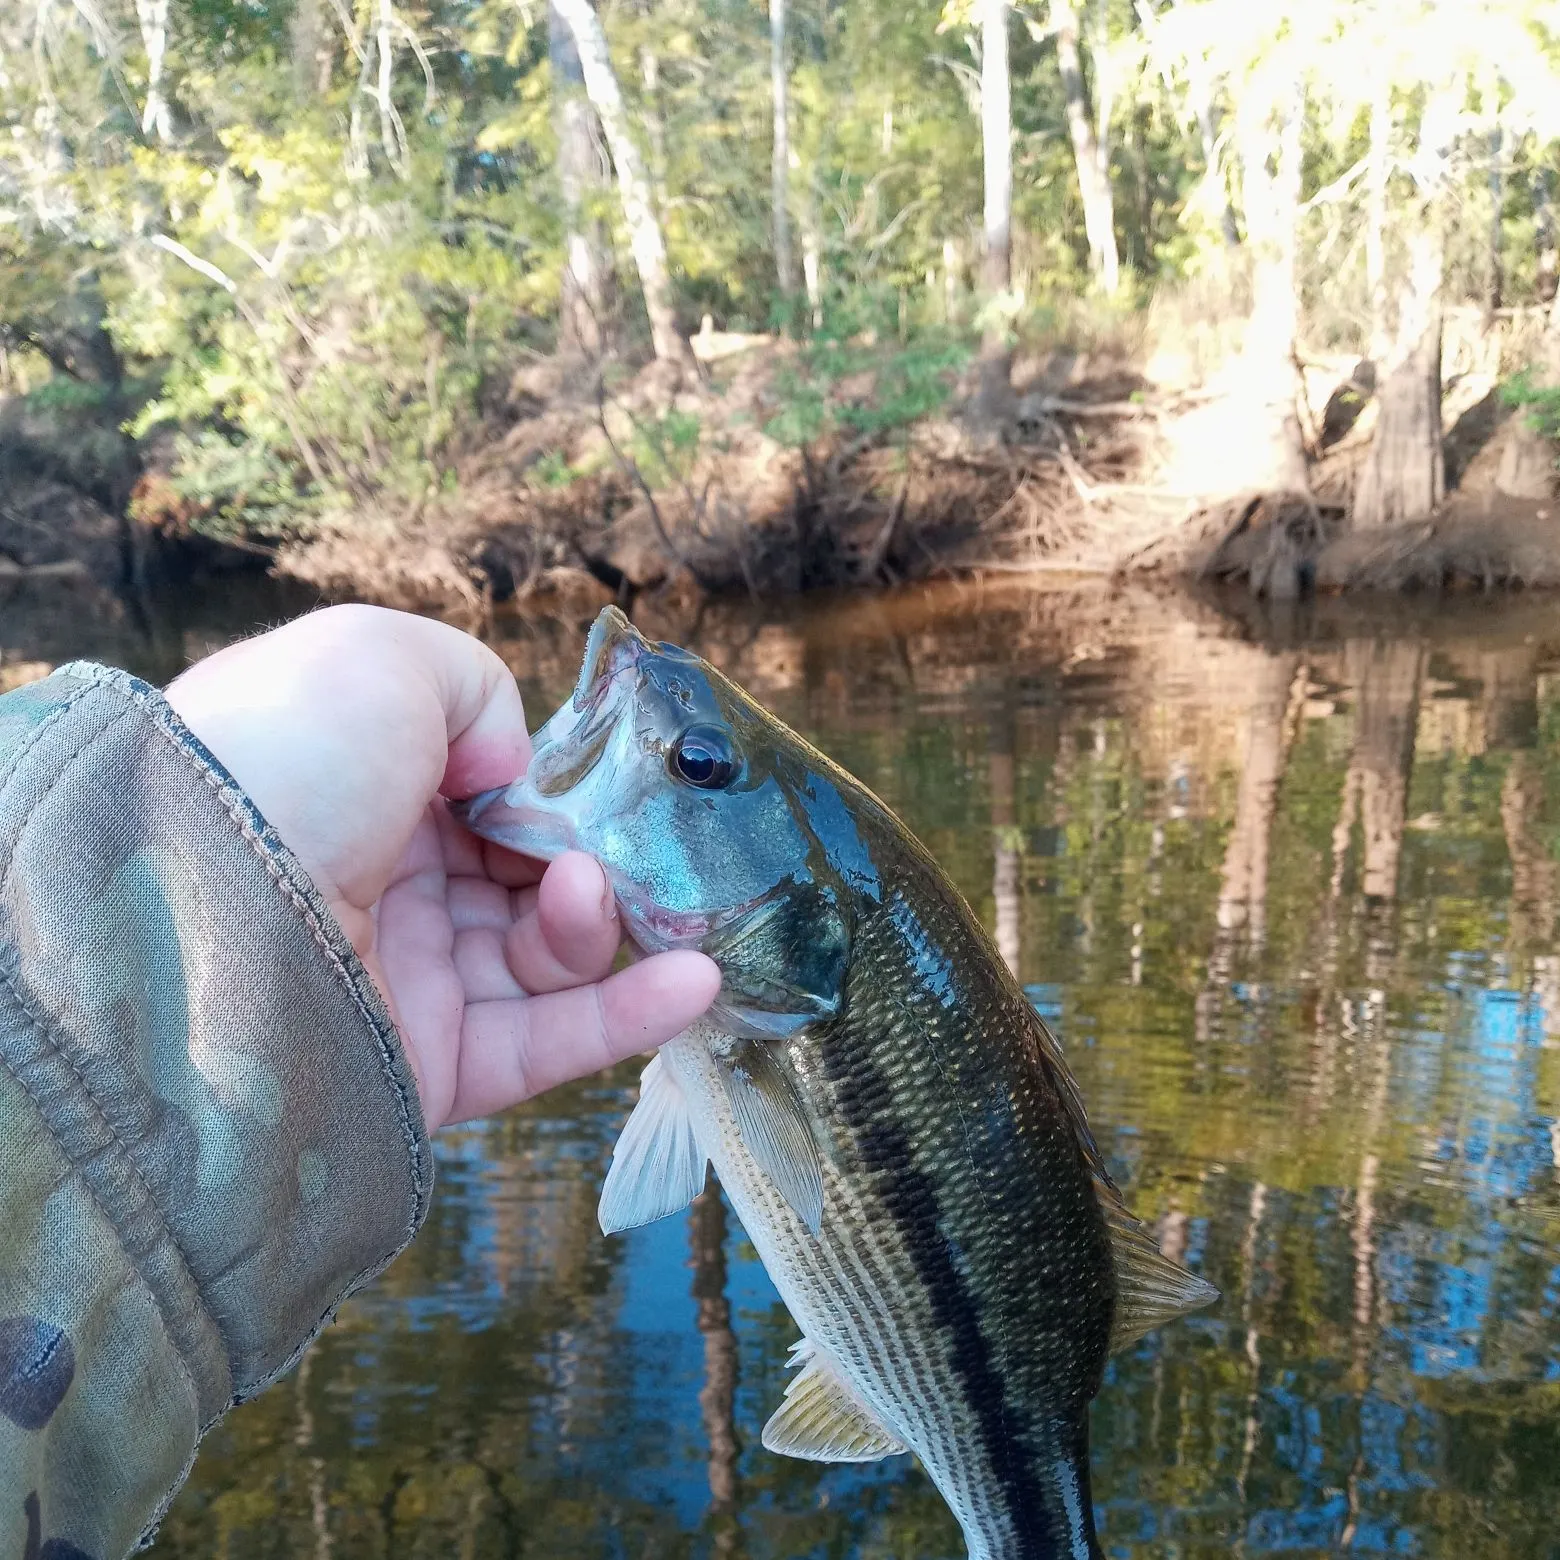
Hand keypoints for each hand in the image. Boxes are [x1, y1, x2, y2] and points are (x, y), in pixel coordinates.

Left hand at [164, 604, 719, 1130]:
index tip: (584, 793)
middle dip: (585, 863)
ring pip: (545, 961)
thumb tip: (513, 772)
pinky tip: (695, 982)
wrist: (200, 903)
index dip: (547, 797)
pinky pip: (548, 1044)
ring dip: (603, 925)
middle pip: (525, 882)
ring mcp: (406, 983)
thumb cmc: (287, 755)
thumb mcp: (381, 657)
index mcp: (363, 794)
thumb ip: (475, 688)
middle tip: (603, 854)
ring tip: (600, 896)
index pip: (487, 801)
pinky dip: (632, 1014)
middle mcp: (383, 887)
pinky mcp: (430, 1068)